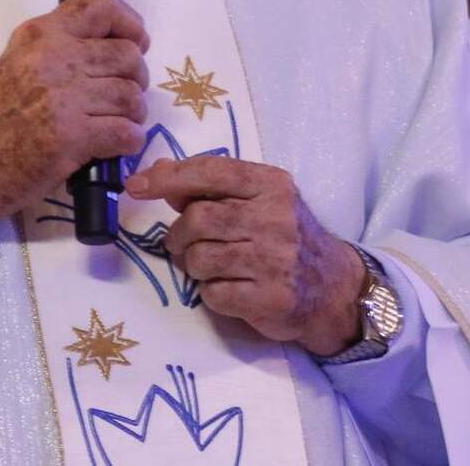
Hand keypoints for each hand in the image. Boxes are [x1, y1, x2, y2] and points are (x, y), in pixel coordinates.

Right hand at [0, 0, 150, 220]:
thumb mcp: (19, 59)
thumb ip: (59, 45)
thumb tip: (110, 42)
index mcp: (43, 33)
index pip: (101, 6)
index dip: (130, 23)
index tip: (137, 42)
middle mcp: (56, 57)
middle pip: (127, 55)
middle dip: (136, 77)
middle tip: (125, 95)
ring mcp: (65, 97)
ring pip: (130, 96)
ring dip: (133, 113)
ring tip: (120, 122)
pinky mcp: (73, 135)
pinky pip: (126, 132)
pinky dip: (129, 140)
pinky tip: (116, 145)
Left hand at [127, 156, 366, 356]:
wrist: (333, 288)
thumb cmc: (285, 236)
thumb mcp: (258, 199)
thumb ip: (211, 186)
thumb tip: (158, 173)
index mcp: (271, 184)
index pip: (210, 171)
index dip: (168, 178)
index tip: (136, 185)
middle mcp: (276, 218)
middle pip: (197, 218)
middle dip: (179, 234)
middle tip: (184, 243)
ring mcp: (275, 260)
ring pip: (199, 258)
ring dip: (193, 265)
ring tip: (211, 266)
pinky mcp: (270, 298)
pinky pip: (213, 293)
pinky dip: (211, 292)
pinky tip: (230, 288)